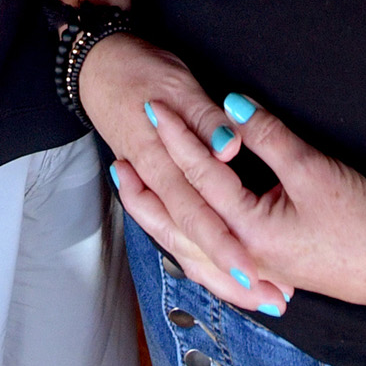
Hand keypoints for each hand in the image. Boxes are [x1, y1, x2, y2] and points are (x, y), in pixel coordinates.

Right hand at [78, 33, 290, 312]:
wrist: (98, 64)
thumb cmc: (139, 69)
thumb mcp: (176, 84)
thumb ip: (204, 119)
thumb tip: (228, 148)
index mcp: (158, 161)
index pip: (194, 213)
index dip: (224, 244)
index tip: (254, 272)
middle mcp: (154, 183)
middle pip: (190, 240)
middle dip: (228, 272)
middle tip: (267, 300)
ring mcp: (152, 186)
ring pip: (182, 242)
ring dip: (216, 270)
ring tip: (254, 296)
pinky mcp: (154, 184)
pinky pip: (174, 229)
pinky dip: (197, 251)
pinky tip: (218, 266)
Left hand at [149, 90, 365, 311]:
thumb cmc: (362, 219)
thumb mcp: (313, 169)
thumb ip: (268, 136)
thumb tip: (231, 107)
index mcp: (250, 234)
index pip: (201, 177)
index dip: (178, 136)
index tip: (155, 106)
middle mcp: (246, 258)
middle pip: (181, 225)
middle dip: (149, 193)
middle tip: (120, 160)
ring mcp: (258, 269)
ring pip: (195, 246)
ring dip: (165, 217)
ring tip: (139, 191)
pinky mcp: (272, 269)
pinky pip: (216, 256)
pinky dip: (193, 237)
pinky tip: (186, 226)